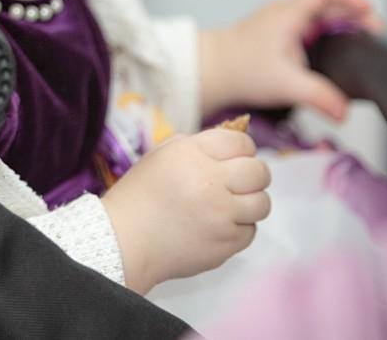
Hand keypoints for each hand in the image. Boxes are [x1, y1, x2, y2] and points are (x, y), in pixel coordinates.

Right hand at [100, 127, 270, 293]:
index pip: (242, 143)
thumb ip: (197, 145)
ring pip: (262, 203)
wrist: (124, 240)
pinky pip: (250, 231)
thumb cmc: (141, 195)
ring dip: (251, 202)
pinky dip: (240, 228)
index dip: (242, 149)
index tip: (235, 158)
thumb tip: (234, 141)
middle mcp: (209, 182)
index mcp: (192, 154)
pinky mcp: (225, 244)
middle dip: (253, 174)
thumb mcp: (161, 155)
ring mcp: (220, 215)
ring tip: (233, 204)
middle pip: (259, 172)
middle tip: (240, 181)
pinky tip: (220, 226)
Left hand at [199, 0, 383, 120]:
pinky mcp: (288, 35)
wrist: (213, 70)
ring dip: (348, 23)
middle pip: (332, 0)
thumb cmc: (240, 69)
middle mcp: (290, 12)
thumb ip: (316, 96)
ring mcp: (289, 22)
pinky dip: (336, 34)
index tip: (368, 9)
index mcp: (289, 14)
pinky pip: (318, 26)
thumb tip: (344, 111)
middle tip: (376, 35)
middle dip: (358, 13)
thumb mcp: (283, 84)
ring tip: (367, 43)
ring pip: (326, 13)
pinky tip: (344, 54)